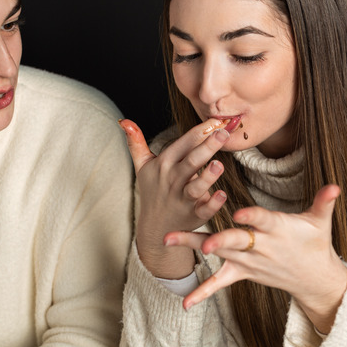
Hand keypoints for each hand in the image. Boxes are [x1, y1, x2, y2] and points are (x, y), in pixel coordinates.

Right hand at [119, 118, 229, 278]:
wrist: (155, 227)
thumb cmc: (153, 190)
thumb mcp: (142, 165)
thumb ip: (136, 142)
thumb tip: (124, 121)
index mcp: (164, 164)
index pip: (183, 144)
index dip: (200, 131)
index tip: (216, 119)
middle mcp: (173, 181)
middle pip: (191, 162)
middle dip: (207, 147)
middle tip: (223, 132)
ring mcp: (183, 199)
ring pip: (196, 187)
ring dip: (208, 176)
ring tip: (219, 164)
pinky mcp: (193, 216)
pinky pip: (203, 210)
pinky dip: (212, 204)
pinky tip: (222, 194)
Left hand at [167, 185, 346, 332]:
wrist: (315, 279)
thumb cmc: (315, 243)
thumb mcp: (321, 223)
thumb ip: (324, 203)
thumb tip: (335, 186)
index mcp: (278, 230)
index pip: (263, 221)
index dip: (252, 217)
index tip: (239, 213)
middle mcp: (260, 247)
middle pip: (237, 242)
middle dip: (221, 241)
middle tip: (205, 243)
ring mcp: (249, 262)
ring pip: (219, 253)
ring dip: (192, 245)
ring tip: (166, 239)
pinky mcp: (242, 272)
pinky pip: (220, 283)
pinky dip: (202, 293)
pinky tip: (184, 303)